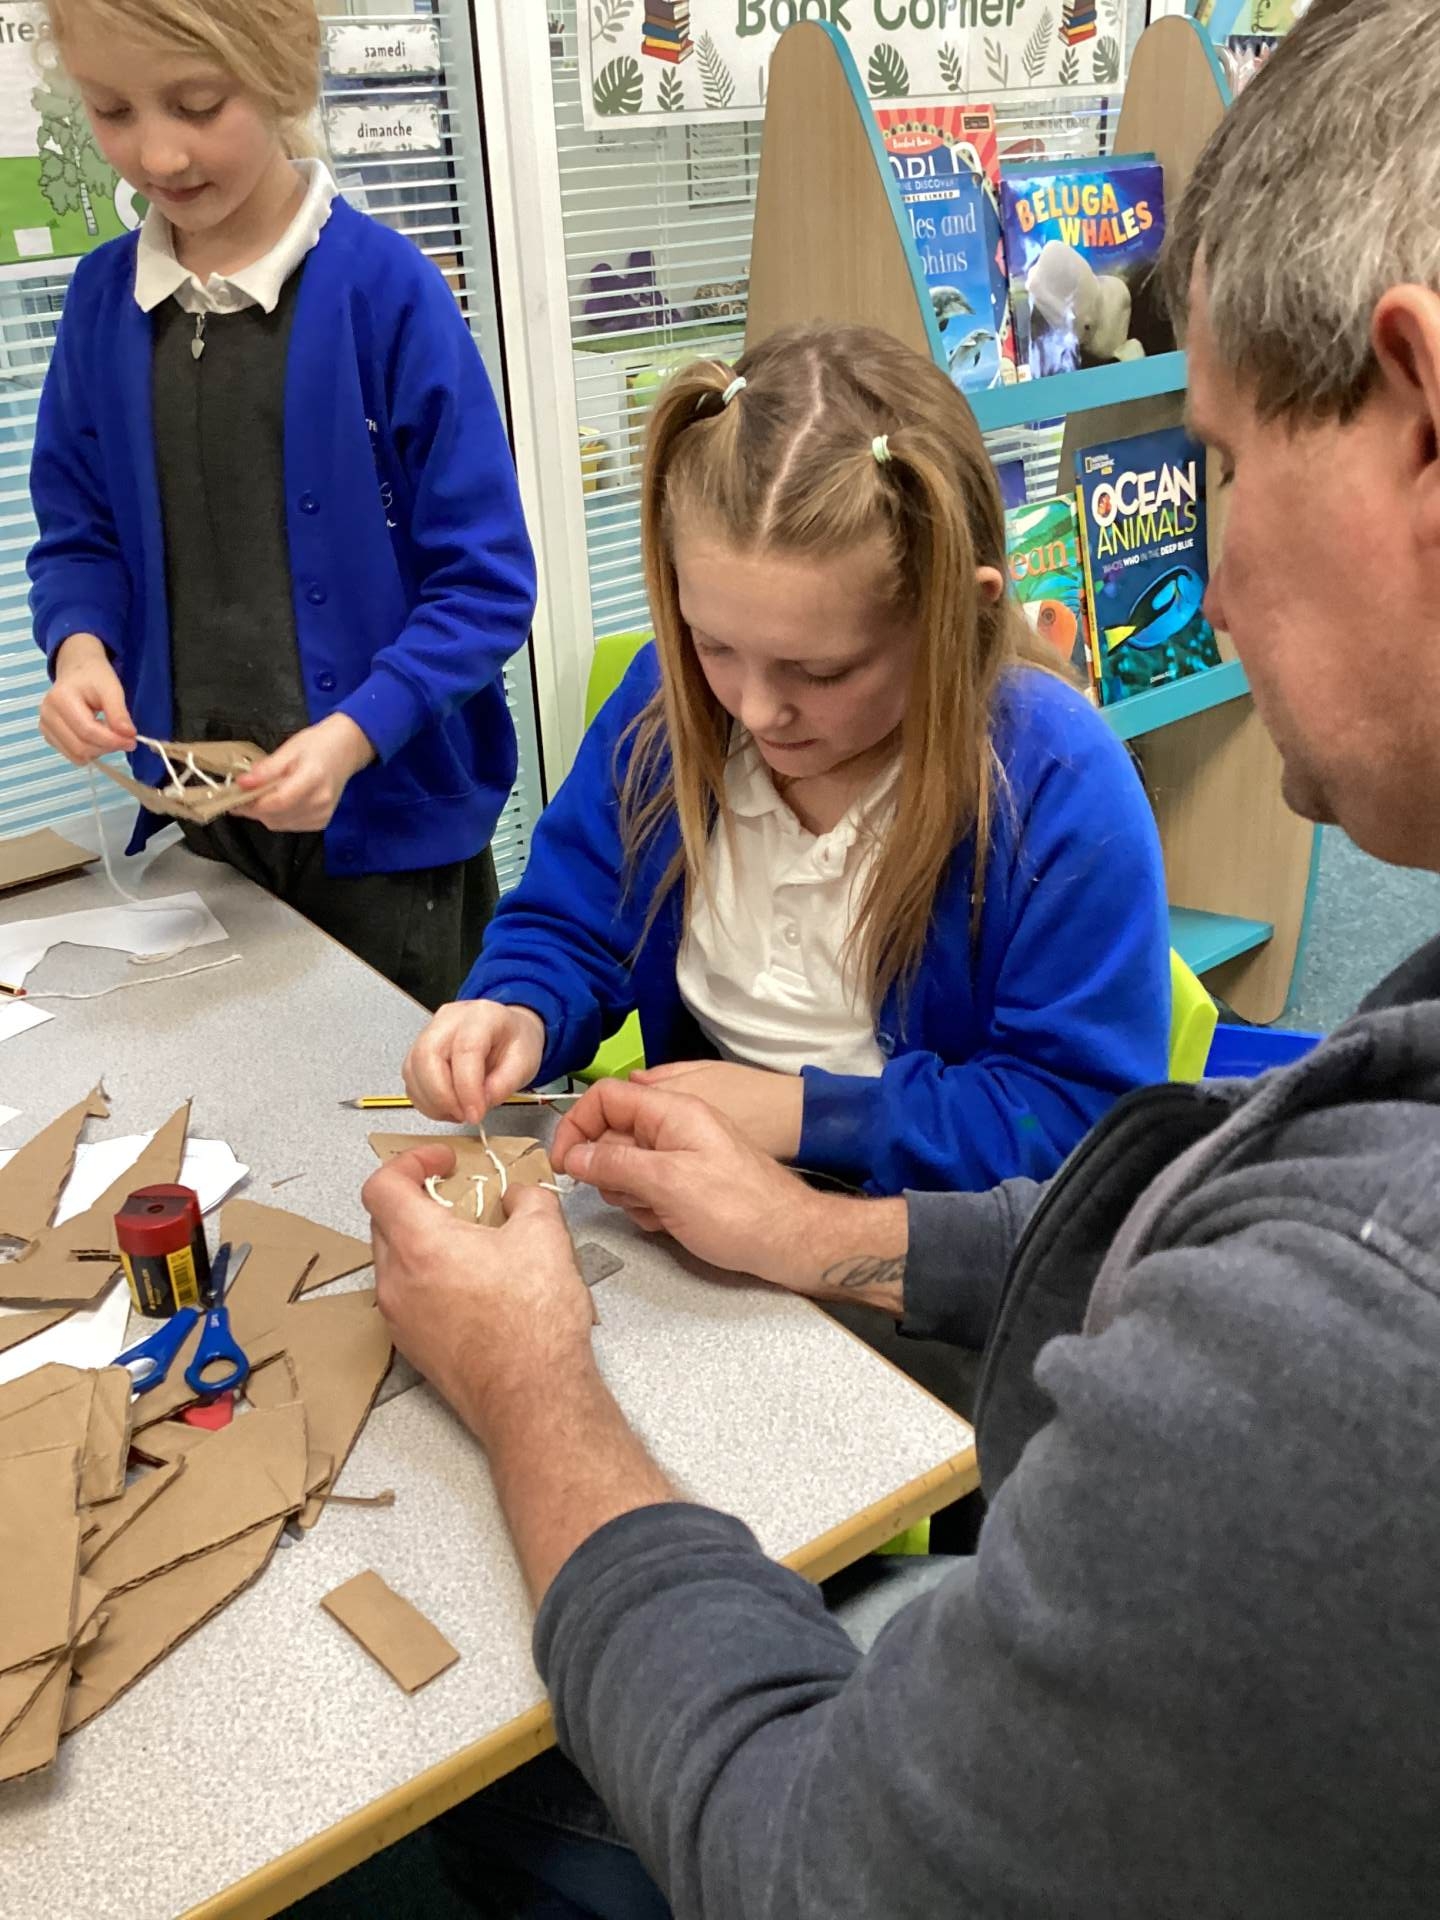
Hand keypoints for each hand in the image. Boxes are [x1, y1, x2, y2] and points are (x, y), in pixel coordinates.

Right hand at [39, 633, 135, 763]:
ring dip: (99, 751)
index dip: (113, 740)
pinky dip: (90, 751)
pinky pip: (72, 755)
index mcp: (59, 699)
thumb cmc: (94, 677)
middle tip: (124, 739)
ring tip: (109, 734)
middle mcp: (47, 715)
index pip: (87, 731)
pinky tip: (97, 736)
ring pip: (77, 755)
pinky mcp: (49, 736)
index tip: (133, 741)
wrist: (77, 671)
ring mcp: (45, 727)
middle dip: (107, 747)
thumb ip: (118, 712)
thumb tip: (129, 736)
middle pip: (81, 747)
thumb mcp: (111, 688)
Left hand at [233, 714, 374, 831]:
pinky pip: (289, 825)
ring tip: (259, 796)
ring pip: (279, 824)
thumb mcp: (289, 749)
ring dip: (264, 813)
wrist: (346, 750)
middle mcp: (320, 802)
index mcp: (313, 779)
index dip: (252, 803)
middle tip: (241, 794)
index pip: (278, 802)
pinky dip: (277, 817)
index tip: (233, 797)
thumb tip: (242, 783)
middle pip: (276, 816)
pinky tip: (277, 802)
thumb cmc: (318, 744)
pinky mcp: (321, 821)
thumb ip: (266, 769)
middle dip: (254, 808)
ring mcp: (322, 814)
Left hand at [363, 1143, 595, 1440]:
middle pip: (383, 1221)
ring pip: (394, 1260)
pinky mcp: (411, 1346)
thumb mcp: (546, 1236)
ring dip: (422, 1241)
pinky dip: (428, 1276)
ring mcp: (399, 1317)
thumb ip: (528, 1198)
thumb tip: (519, 1196)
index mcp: (419, 1244)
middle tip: (458, 1196)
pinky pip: (406, 1295)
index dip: (409, 1162)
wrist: (532, 1397)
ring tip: (470, 1242)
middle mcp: (396, 1280)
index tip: (442, 1162)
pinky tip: (473, 1284)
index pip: (382, 1185)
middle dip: (417, 1199)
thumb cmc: (534, 1322)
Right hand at [403, 999, 546, 1124]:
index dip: (467, 1088)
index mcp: (482, 1015)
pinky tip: (446, 1107)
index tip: (475, 1114)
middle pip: (427, 1055)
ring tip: (458, 1112)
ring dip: (432, 1101)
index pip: (465, 1050)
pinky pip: (411, 1079)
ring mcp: (430, 1032)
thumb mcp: (525, 1063)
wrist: (506, 1031)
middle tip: (463, 1115)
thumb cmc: (515, 1042)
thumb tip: (480, 1103)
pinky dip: (425, 1100)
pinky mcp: (418, 1049)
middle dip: (441, 1096)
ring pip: (413, 1069)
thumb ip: (504, 1084)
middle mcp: (450, 1019)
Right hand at [552, 1078, 860, 1289]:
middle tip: (632, 1196)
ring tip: (657, 1210)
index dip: (577, 1126)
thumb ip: (614, 1163)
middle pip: (611, 1135)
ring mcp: (681, 1154)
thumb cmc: (737, 1209)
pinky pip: (646, 1187)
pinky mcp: (686, 1181)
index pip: (605, 1098)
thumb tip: (573, 1154)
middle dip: (608, 1170)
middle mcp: (675, 1125)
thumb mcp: (666, 1183)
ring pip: (625, 1166)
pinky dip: (648, 1206)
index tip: (563, 1164)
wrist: (786, 1241)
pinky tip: (669, 1221)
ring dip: (629, 1193)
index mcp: (673, 1110)